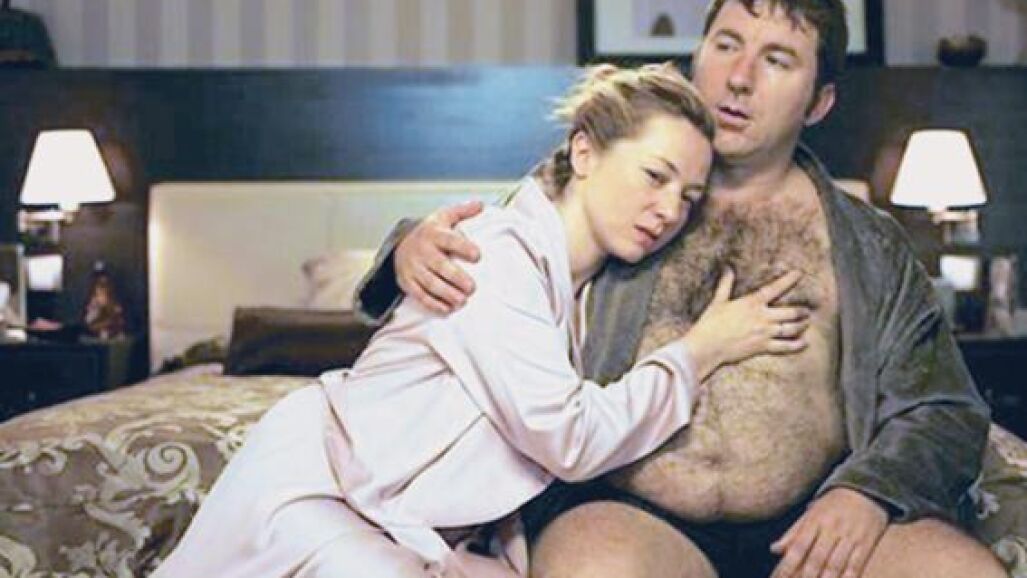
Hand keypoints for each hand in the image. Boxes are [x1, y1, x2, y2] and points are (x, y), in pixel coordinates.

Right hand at [395, 200, 483, 313]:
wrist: (399, 245)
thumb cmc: (429, 233)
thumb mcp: (443, 218)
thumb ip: (462, 212)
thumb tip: (481, 205)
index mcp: (433, 234)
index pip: (449, 240)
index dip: (463, 247)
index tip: (478, 255)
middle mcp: (422, 251)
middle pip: (440, 266)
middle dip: (456, 278)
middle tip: (472, 287)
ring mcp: (413, 268)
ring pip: (430, 283)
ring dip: (447, 294)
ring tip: (462, 301)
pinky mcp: (408, 282)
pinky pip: (420, 295)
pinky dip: (434, 304)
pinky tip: (448, 308)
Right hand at [682, 269, 809, 380]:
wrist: (708, 346)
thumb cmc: (710, 323)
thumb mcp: (718, 301)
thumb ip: (726, 284)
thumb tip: (727, 268)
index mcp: (752, 303)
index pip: (774, 288)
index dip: (788, 280)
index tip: (799, 274)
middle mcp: (762, 317)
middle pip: (790, 312)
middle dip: (801, 311)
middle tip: (806, 310)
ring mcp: (765, 333)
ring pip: (791, 329)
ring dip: (801, 325)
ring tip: (806, 323)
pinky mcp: (763, 347)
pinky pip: (785, 346)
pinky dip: (796, 345)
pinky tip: (804, 343)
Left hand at [770, 488, 888, 577]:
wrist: (866, 489)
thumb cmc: (833, 504)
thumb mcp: (811, 513)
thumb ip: (793, 533)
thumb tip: (774, 550)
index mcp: (815, 520)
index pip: (798, 546)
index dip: (788, 565)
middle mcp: (831, 528)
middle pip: (817, 558)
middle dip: (806, 577)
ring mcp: (850, 536)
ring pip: (836, 564)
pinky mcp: (866, 543)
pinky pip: (856, 564)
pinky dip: (848, 577)